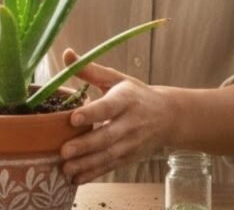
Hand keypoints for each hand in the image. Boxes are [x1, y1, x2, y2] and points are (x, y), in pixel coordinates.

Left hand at [59, 48, 174, 183]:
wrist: (168, 116)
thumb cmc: (136, 94)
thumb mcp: (116, 79)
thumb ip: (90, 70)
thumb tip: (67, 54)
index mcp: (126, 99)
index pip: (108, 107)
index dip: (92, 113)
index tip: (73, 118)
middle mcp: (131, 123)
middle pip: (107, 136)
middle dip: (86, 145)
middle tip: (64, 151)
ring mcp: (131, 143)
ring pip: (108, 155)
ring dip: (86, 164)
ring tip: (66, 168)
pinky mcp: (130, 157)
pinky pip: (110, 166)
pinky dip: (93, 174)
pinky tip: (76, 179)